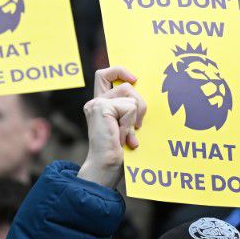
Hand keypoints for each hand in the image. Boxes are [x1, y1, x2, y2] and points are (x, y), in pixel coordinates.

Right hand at [79, 66, 147, 188]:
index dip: (120, 71)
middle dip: (140, 104)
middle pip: (125, 84)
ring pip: (131, 96)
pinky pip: (130, 107)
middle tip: (137, 126)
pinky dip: (130, 124)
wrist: (106, 168)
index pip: (104, 74)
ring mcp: (96, 104)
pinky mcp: (101, 108)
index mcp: (100, 105)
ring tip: (128, 135)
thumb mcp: (126, 125)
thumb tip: (144, 91)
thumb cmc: (119, 152)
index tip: (135, 80)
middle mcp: (95, 102)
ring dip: (136, 117)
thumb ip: (129, 108)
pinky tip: (124, 138)